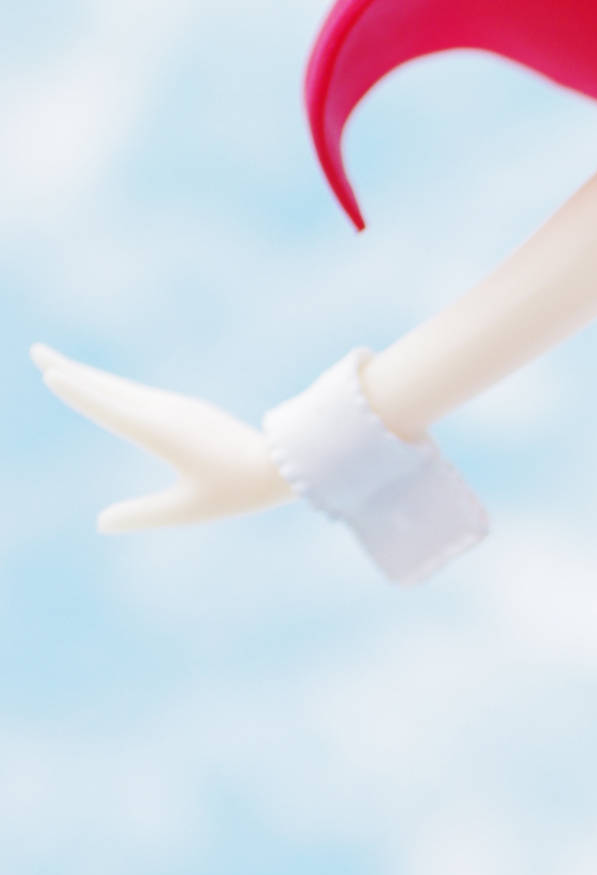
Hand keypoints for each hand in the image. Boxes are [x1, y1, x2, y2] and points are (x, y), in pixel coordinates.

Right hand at [31, 344, 292, 532]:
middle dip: (70, 369)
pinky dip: (114, 388)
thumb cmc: (236, 490)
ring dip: (90, 377)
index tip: (49, 372)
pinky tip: (108, 391)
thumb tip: (102, 523)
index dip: (77, 390)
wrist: (283, 464)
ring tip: (61, 369)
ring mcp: (177, 408)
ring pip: (122, 388)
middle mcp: (165, 411)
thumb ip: (141, 515)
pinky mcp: (187, 412)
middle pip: (107, 386)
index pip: (106, 406)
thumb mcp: (186, 509)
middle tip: (36, 351)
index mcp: (159, 430)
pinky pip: (139, 395)